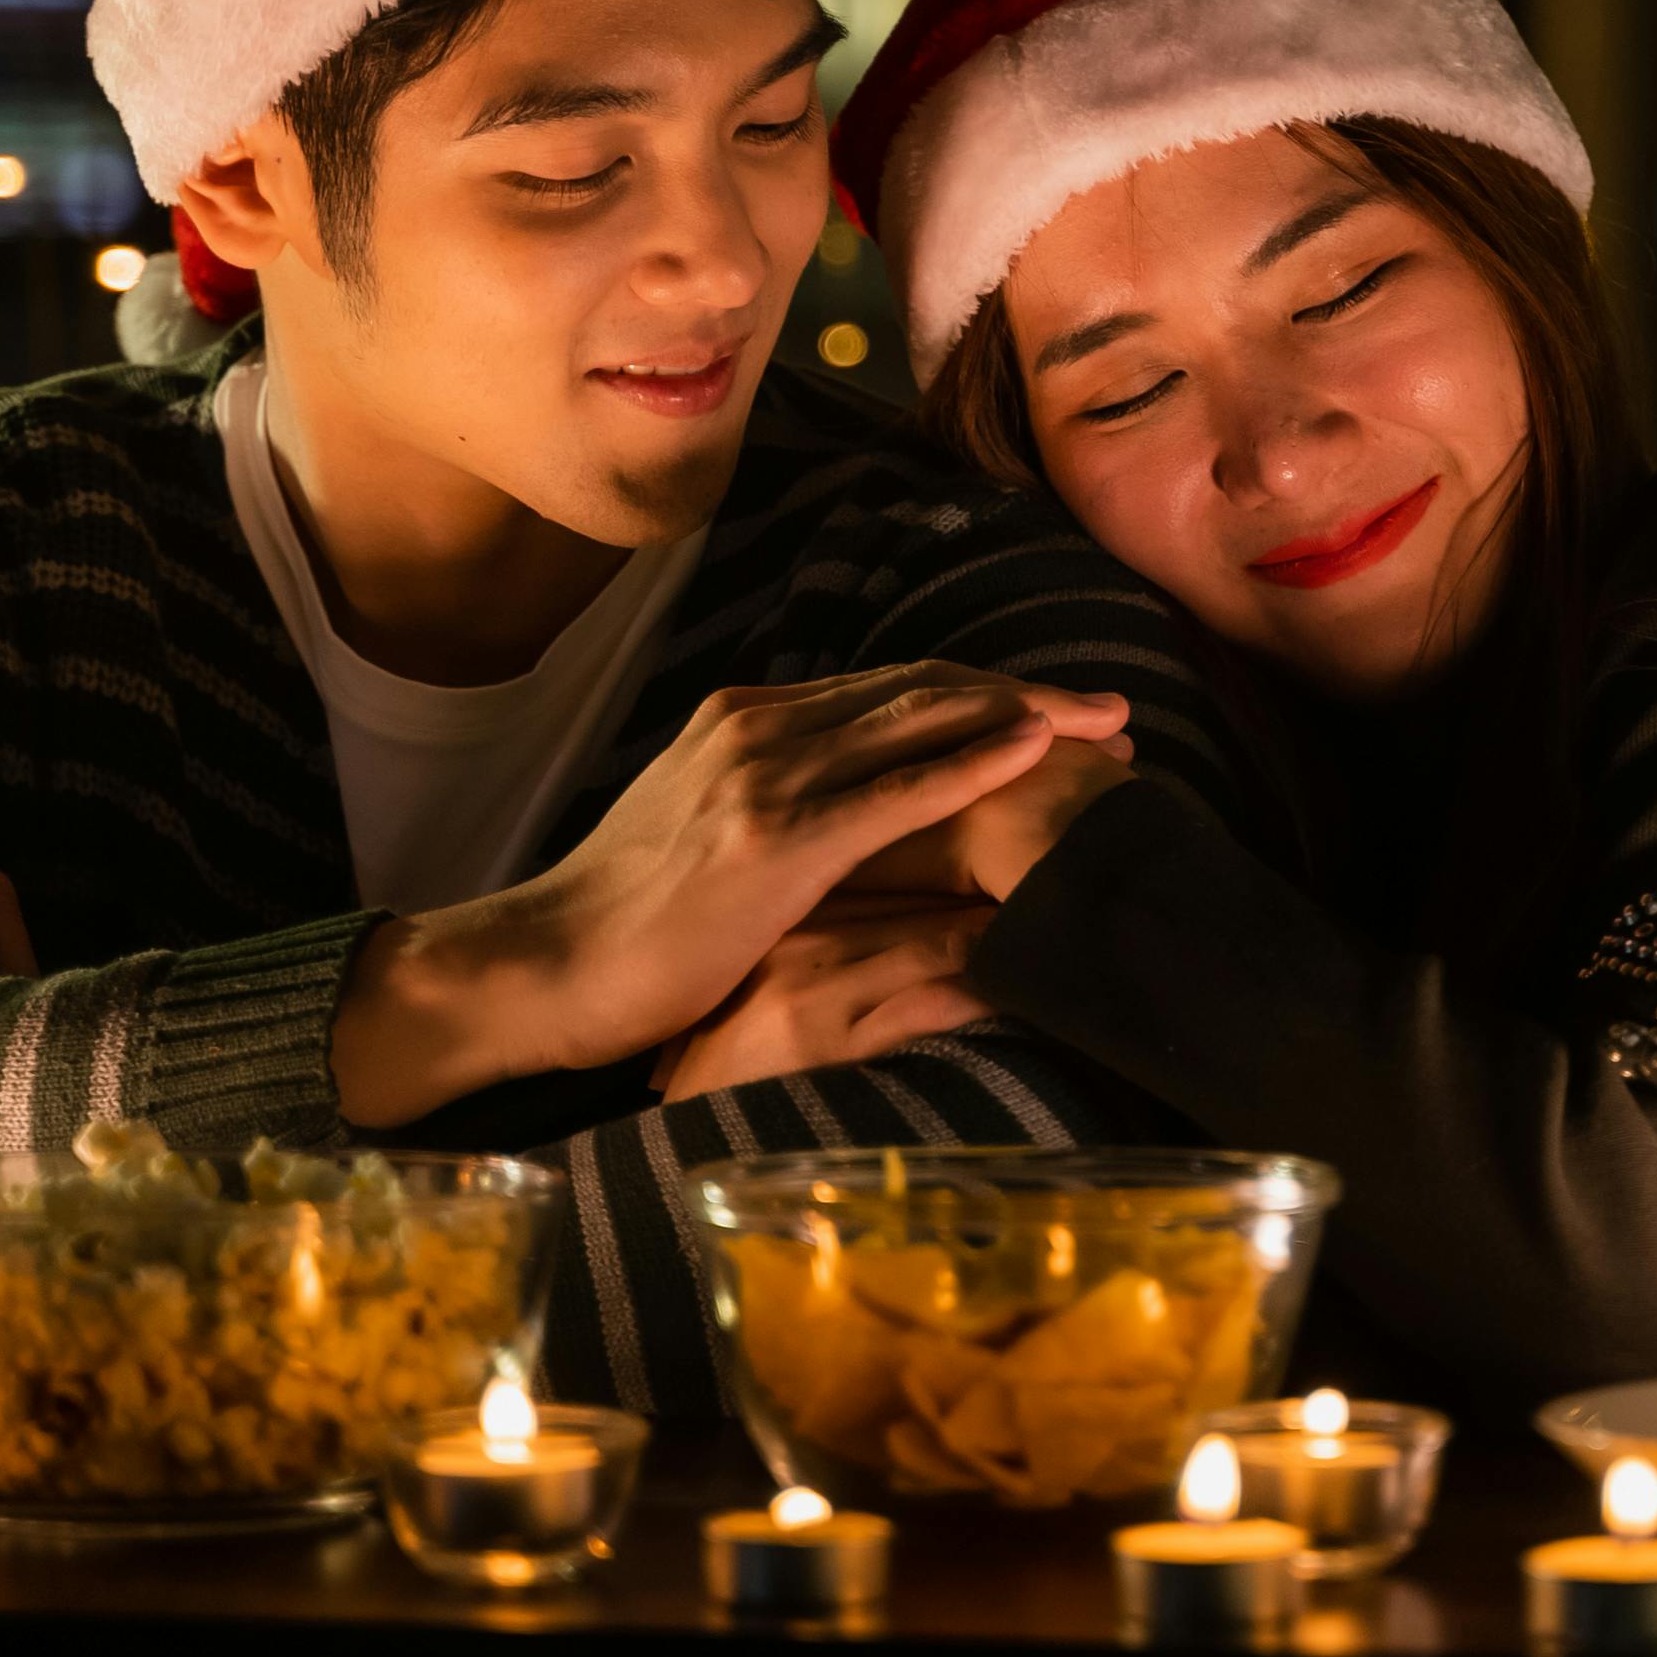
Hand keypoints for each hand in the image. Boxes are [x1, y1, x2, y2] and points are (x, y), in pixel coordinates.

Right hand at [333, 660, 1129, 1125]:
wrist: (542, 968)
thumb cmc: (630, 924)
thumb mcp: (710, 834)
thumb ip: (784, 801)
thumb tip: (871, 813)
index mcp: (748, 719)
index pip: (893, 689)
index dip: (984, 695)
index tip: (1061, 712)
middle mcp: (761, 726)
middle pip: (924, 689)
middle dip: (1026, 695)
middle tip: (1114, 713)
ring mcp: (765, 776)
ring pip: (923, 721)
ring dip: (1026, 718)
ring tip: (1104, 726)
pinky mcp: (773, 840)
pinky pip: (896, 791)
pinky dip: (974, 763)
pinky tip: (1037, 753)